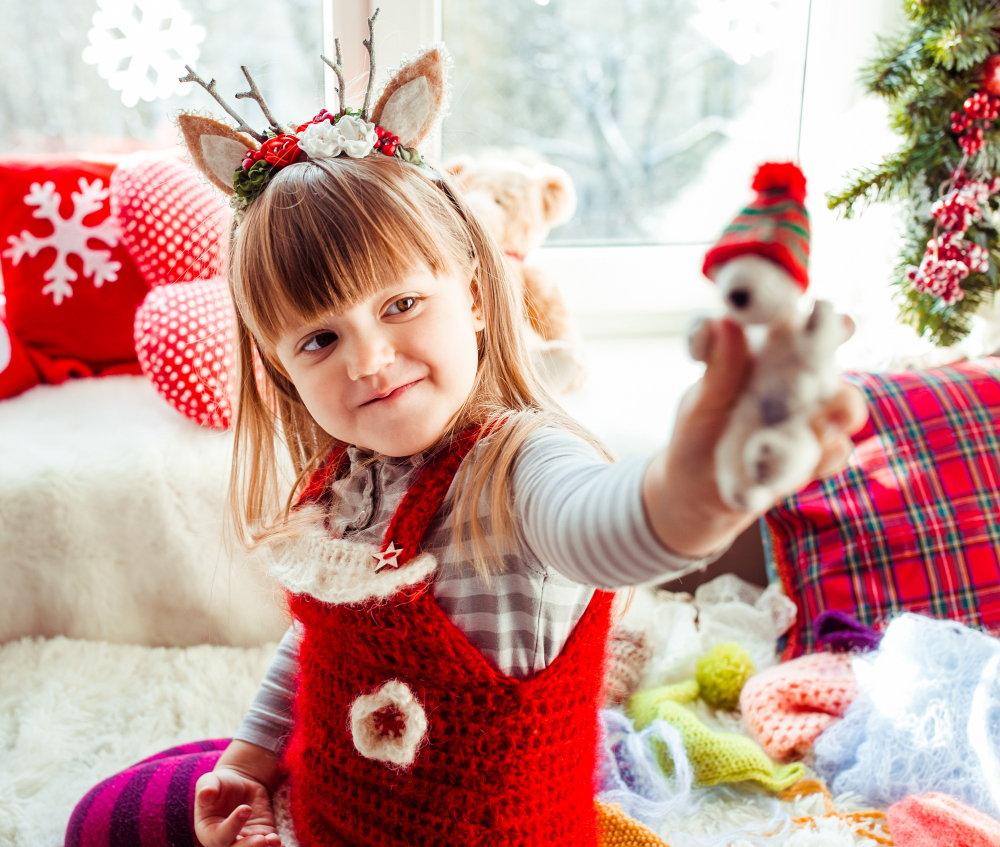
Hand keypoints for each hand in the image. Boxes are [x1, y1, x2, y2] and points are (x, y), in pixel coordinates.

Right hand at [194, 768, 281, 846]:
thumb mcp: (211, 782)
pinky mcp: (262, 835)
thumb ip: (207, 788)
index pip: (220, 836)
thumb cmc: (220, 784)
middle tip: (262, 840)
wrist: (239, 784)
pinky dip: (274, 846)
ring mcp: (245, 840)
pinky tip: (281, 843)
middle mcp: (226, 841)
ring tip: (274, 841)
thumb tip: (205, 794)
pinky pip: (268, 845)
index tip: (246, 808)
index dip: (232, 825)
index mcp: (209, 832)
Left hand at [643, 317, 867, 558]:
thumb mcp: (700, 402)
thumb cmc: (695, 436)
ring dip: (842, 411)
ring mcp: (806, 423)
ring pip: (843, 410)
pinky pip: (832, 454)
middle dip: (835, 366)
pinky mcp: (809, 460)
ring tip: (824, 424)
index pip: (800, 333)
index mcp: (767, 361)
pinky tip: (806, 464)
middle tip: (823, 381)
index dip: (823, 324)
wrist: (692, 495)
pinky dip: (824, 456)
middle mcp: (794, 387)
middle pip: (830, 370)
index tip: (837, 324)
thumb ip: (718, 367)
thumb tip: (723, 322)